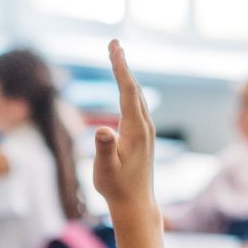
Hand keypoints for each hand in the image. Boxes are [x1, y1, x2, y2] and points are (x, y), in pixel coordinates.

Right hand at [92, 40, 154, 213]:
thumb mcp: (105, 169)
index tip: (114, 48)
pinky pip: (135, 105)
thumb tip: (101, 130)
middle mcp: (144, 126)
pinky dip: (128, 89)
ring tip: (116, 57)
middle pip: (134, 88)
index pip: (128, 91)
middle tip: (113, 44)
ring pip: (137, 96)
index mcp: (136, 129)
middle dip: (122, 65)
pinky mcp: (142, 137)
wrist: (136, 204)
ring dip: (126, 75)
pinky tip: (125, 86)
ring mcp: (145, 131)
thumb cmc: (117, 188)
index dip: (120, 68)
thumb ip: (103, 148)